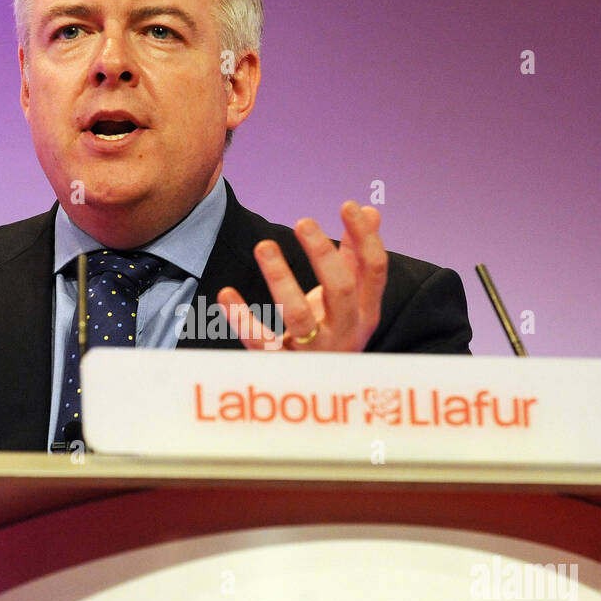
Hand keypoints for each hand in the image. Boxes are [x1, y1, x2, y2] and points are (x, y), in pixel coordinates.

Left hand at [218, 201, 387, 352]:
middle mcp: (344, 333)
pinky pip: (260, 340)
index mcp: (365, 313)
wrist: (319, 395)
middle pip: (340, 289)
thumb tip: (371, 210)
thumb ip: (356, 257)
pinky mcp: (280, 365)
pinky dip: (242, 317)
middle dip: (322, 253)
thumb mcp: (347, 300)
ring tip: (264, 246)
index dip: (365, 236)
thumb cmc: (332, 335)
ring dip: (280, 277)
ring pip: (298, 314)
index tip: (347, 205)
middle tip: (302, 221)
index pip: (374, 271)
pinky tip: (226, 293)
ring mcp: (313, 351)